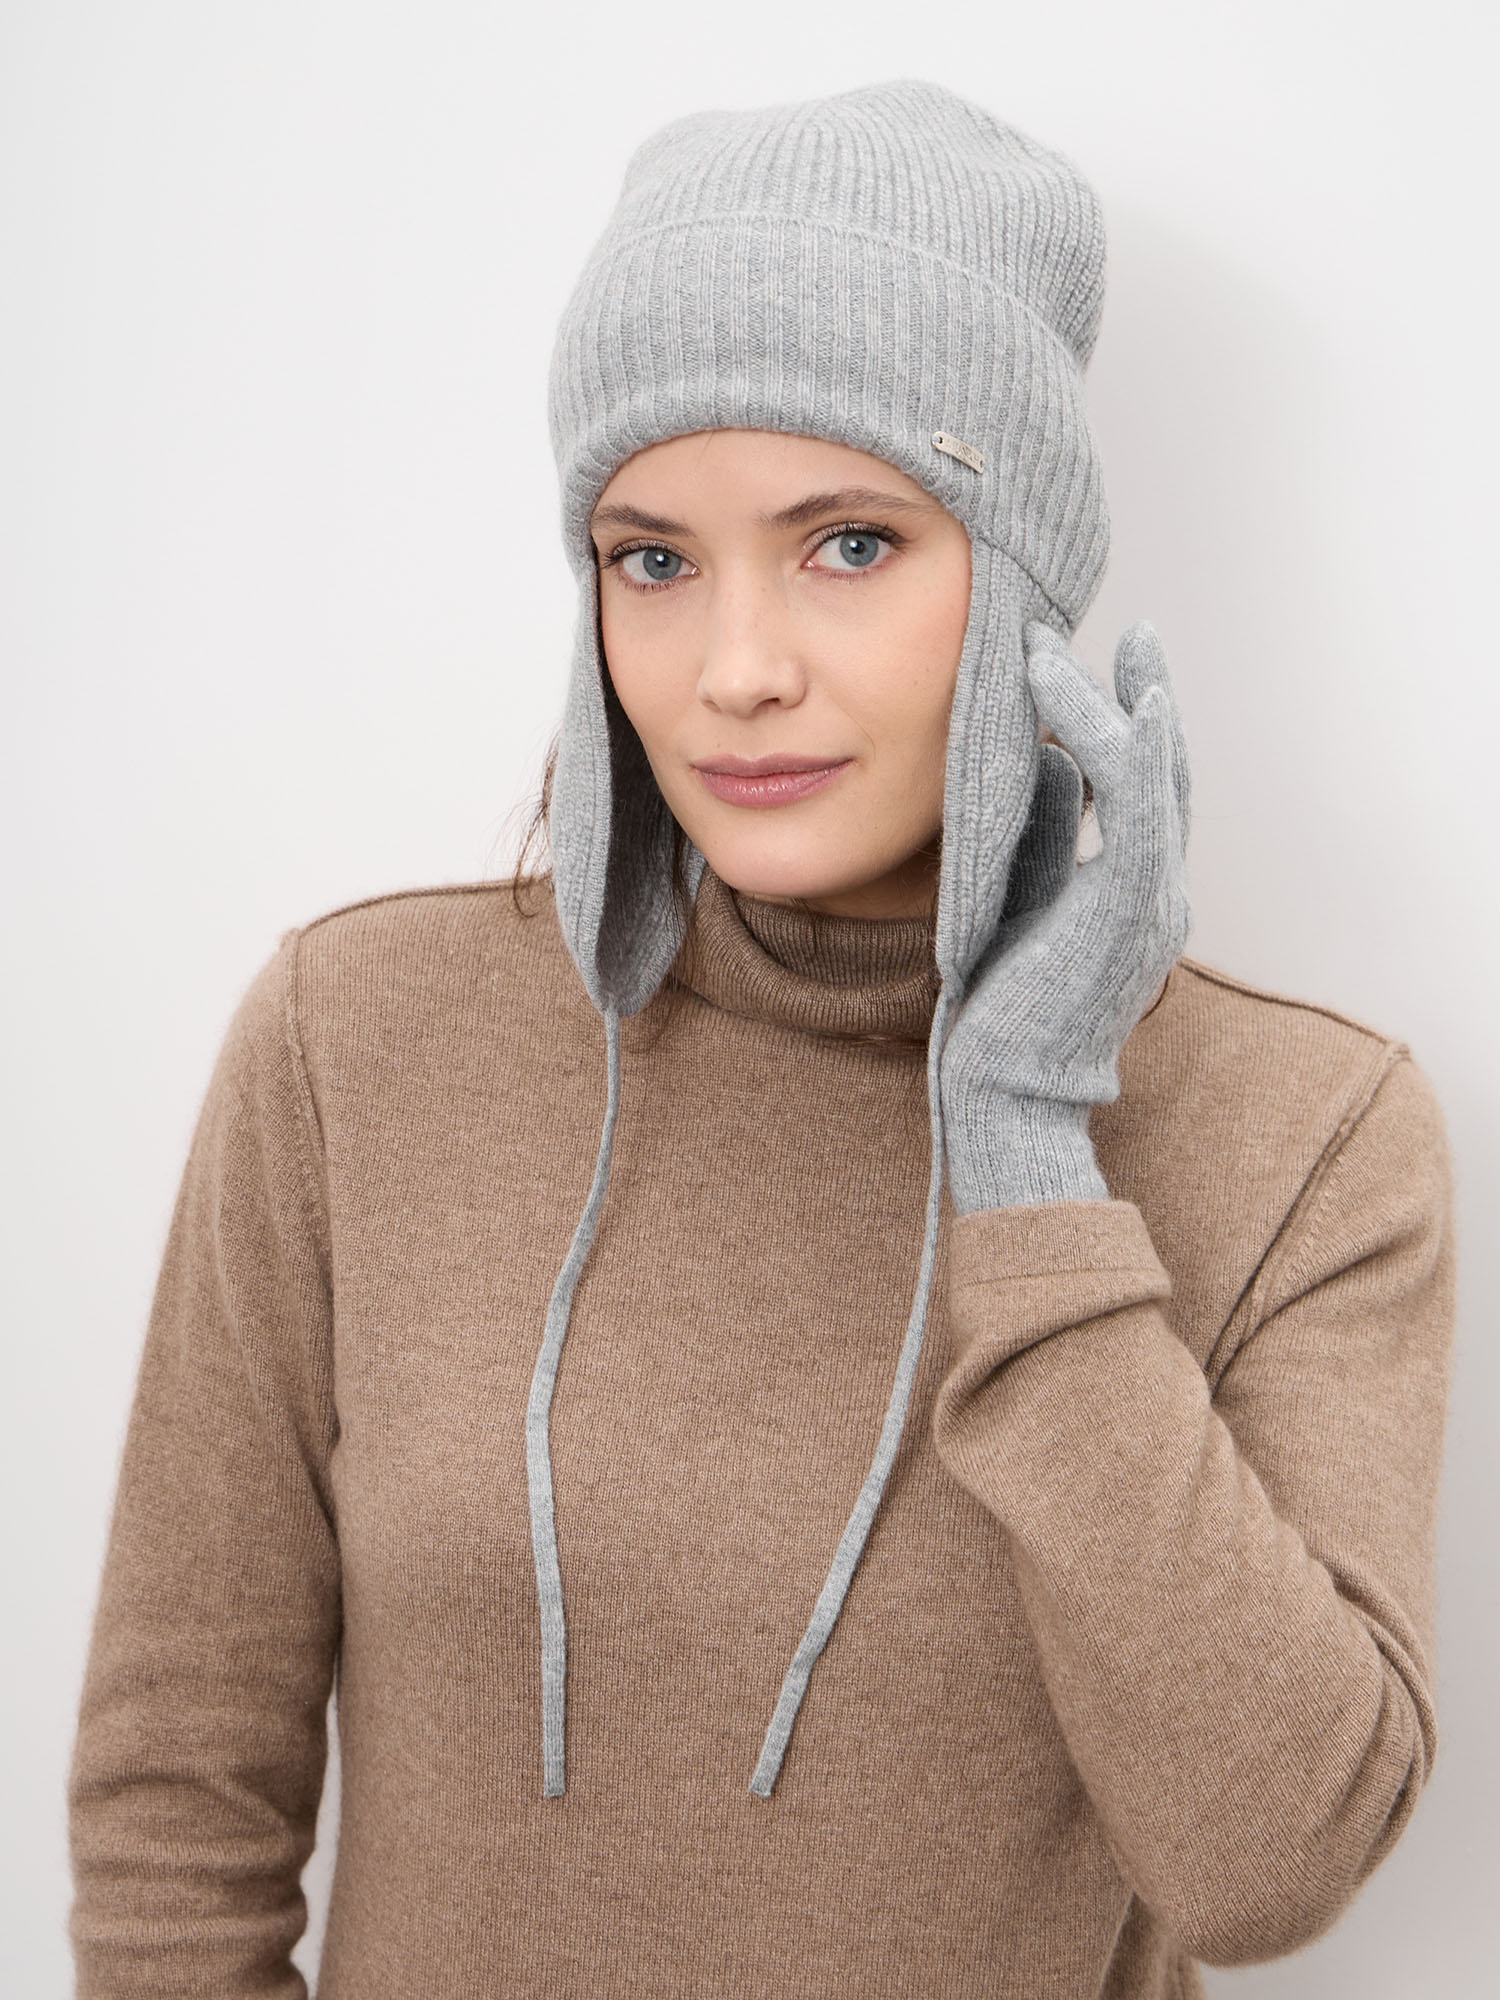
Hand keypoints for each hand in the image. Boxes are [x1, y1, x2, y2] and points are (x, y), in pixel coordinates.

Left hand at [939, 619, 1191, 1211]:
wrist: (1004, 1095)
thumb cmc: (1003, 1015)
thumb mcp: (1021, 904)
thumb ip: (1046, 837)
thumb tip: (1052, 760)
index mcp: (1133, 898)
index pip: (1146, 795)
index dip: (1133, 728)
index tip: (1111, 667)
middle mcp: (1158, 894)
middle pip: (1167, 773)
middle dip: (1146, 697)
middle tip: (1131, 632)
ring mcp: (1154, 900)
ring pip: (1154, 775)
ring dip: (1116, 701)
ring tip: (1065, 645)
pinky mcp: (1131, 905)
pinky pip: (1143, 804)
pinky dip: (1126, 744)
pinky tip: (1107, 695)